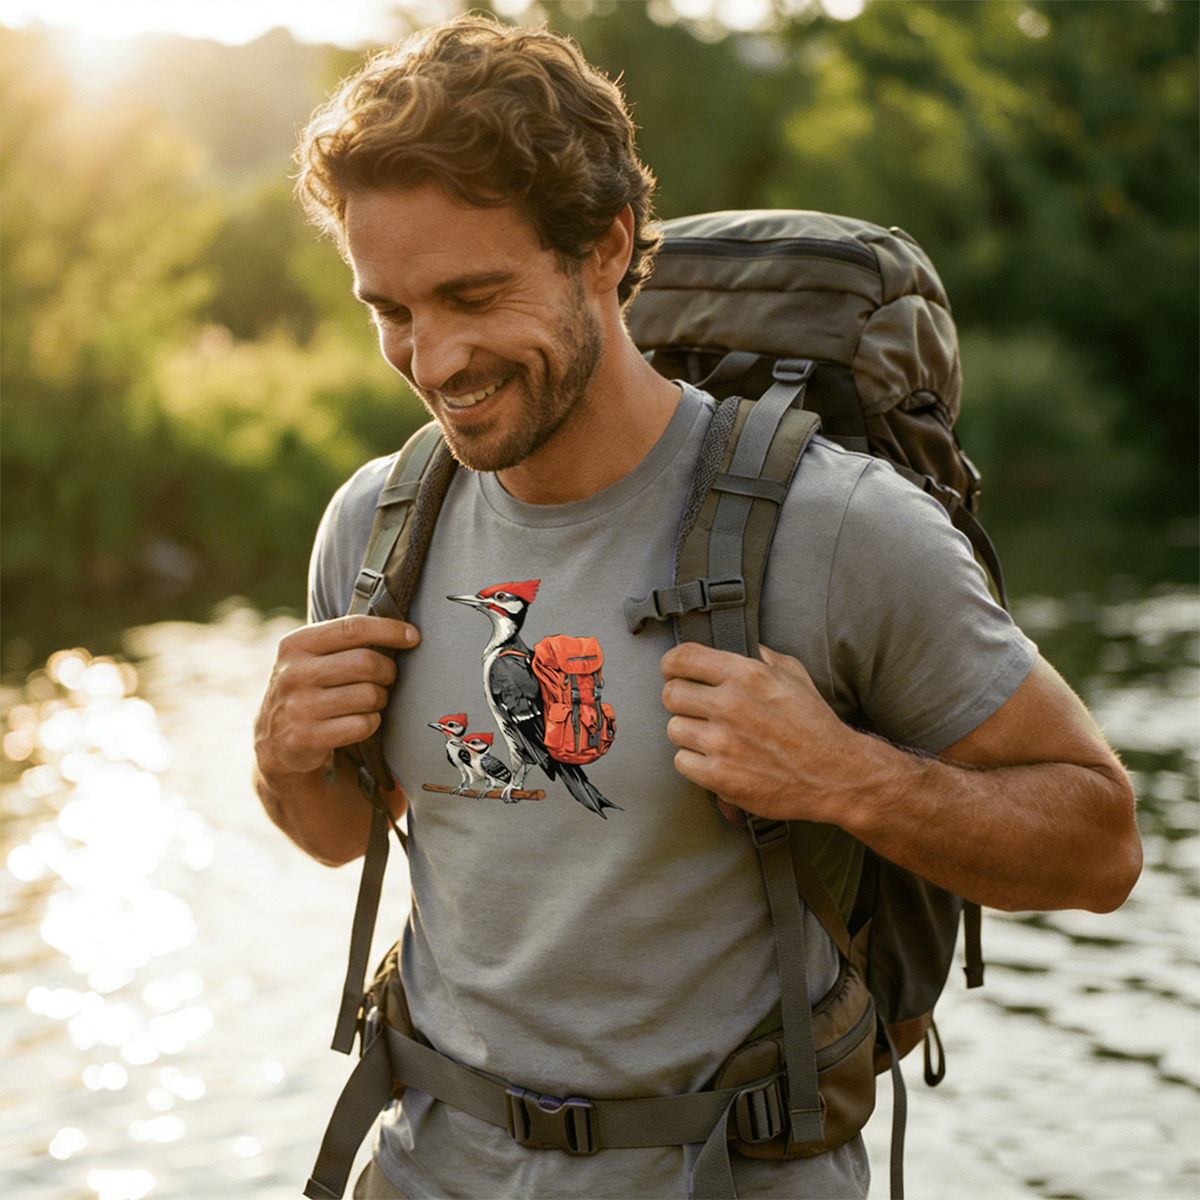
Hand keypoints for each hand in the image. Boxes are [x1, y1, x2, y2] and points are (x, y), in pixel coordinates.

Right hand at [254, 615, 419, 779]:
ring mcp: (298, 707)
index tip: (413, 636)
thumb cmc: (308, 689)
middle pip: (366, 663)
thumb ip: (343, 641)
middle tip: (388, 677)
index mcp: (296, 644)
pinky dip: (372, 722)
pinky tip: (360, 721)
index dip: (389, 630)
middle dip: (388, 671)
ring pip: (369, 695)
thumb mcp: (311, 658)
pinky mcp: (307, 738)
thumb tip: (401, 630)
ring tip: (372, 700)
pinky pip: (363, 724)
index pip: (352, 628)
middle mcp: (294, 673)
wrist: (274, 741)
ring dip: (381, 699)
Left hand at [660, 642, 866, 822]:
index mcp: (746, 674)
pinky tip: (715, 758)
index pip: (682, 658)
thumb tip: (738, 647)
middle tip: (697, 708)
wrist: (835, 775)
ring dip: (689, 732)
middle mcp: (730, 705)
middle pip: (671, 694)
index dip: (672, 664)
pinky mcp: (719, 776)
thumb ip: (761, 657)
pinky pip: (682, 761)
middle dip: (682, 700)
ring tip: (712, 736)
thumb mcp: (794, 675)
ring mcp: (722, 742)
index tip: (673, 671)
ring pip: (674, 729)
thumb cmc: (815, 725)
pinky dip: (694, 761)